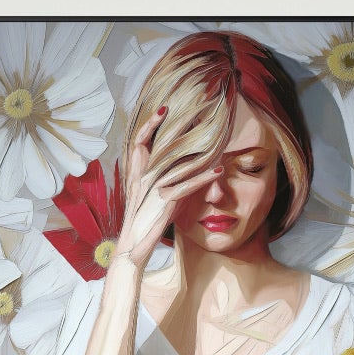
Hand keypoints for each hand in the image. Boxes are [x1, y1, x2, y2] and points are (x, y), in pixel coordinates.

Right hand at [116, 105, 223, 271]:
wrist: (134, 245)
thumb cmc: (144, 220)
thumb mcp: (151, 195)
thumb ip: (162, 178)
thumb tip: (180, 166)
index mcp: (137, 171)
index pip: (140, 139)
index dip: (150, 123)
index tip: (164, 109)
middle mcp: (143, 176)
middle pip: (163, 145)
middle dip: (178, 128)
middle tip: (196, 113)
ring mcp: (153, 187)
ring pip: (178, 163)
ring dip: (199, 151)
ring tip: (215, 138)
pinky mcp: (165, 201)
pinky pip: (188, 185)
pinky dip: (205, 178)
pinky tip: (219, 172)